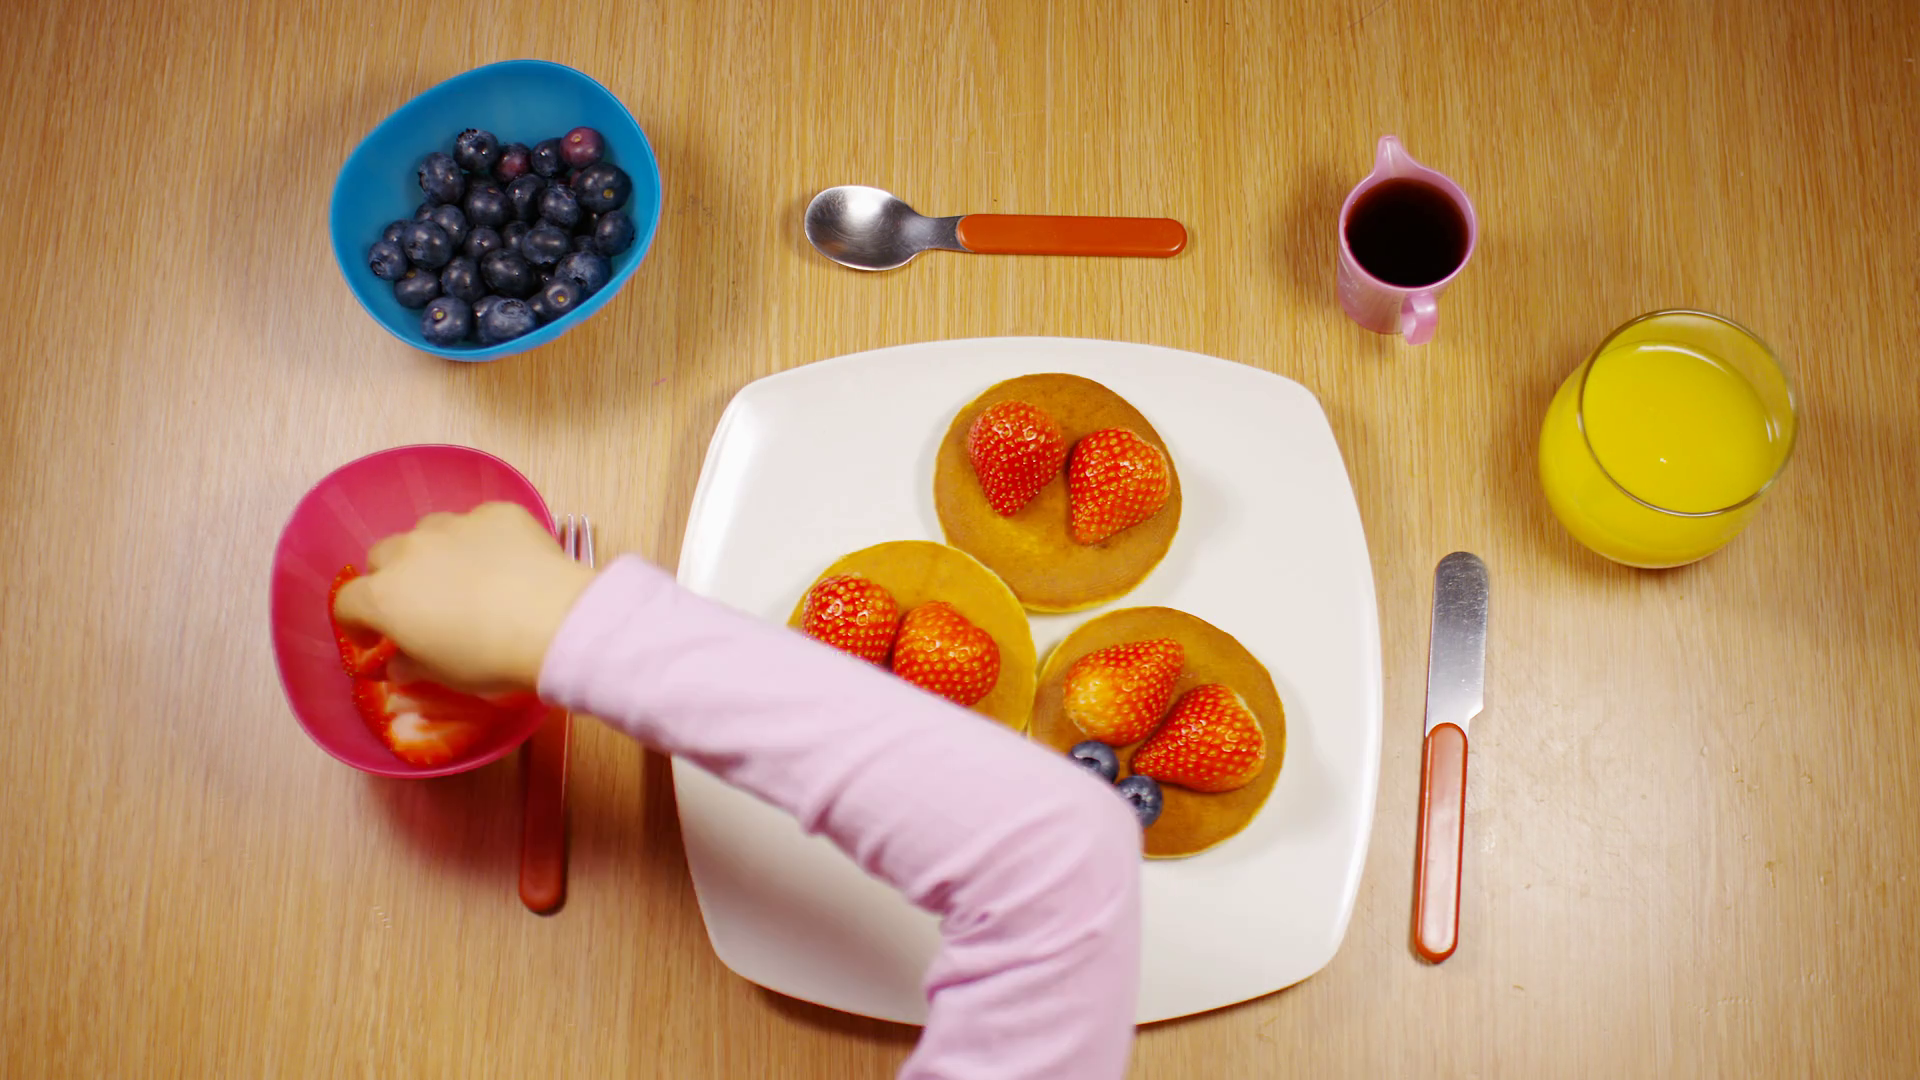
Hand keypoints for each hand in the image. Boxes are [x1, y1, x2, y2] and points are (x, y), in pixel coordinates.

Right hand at [333, 502, 595, 693]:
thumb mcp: (444, 674)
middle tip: (421, 604)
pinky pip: (478, 523)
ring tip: (467, 578)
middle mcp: (410, 552)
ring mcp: (454, 525)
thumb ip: (412, 663)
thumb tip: (399, 662)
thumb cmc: (490, 658)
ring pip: (428, 533)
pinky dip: (484, 541)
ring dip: (435, 553)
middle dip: (393, 578)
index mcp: (385, 597)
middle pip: (383, 556)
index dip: (357, 623)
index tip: (376, 639)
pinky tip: (508, 563)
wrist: (554, 621)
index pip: (347, 603)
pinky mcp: (496, 513)